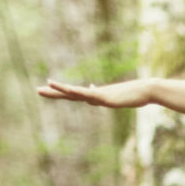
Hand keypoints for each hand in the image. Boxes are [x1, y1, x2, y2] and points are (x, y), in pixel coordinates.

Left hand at [37, 79, 154, 108]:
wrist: (147, 90)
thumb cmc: (137, 94)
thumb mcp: (122, 98)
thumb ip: (114, 97)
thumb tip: (109, 94)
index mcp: (98, 95)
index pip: (77, 94)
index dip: (64, 92)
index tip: (51, 87)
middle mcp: (95, 93)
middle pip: (70, 92)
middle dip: (54, 92)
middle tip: (37, 90)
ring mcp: (98, 95)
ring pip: (73, 92)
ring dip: (57, 90)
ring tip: (42, 88)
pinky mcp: (102, 97)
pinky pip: (84, 94)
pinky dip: (72, 91)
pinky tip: (65, 90)